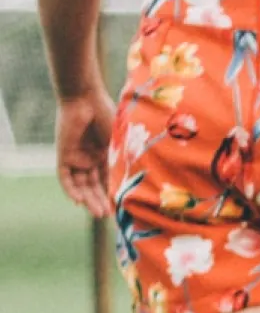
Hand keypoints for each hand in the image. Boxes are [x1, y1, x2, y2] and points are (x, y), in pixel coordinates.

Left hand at [56, 88, 114, 217]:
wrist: (85, 96)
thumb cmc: (108, 114)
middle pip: (95, 185)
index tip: (123, 209)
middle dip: (101, 201)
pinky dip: (71, 190)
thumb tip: (143, 183)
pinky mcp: (64, 154)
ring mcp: (77, 157)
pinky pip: (65, 177)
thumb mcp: (121, 143)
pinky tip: (78, 202)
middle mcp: (90, 158)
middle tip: (108, 216)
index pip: (110, 179)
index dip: (115, 194)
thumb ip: (127, 161)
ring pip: (81, 184)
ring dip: (89, 199)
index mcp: (106, 154)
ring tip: (98, 213)